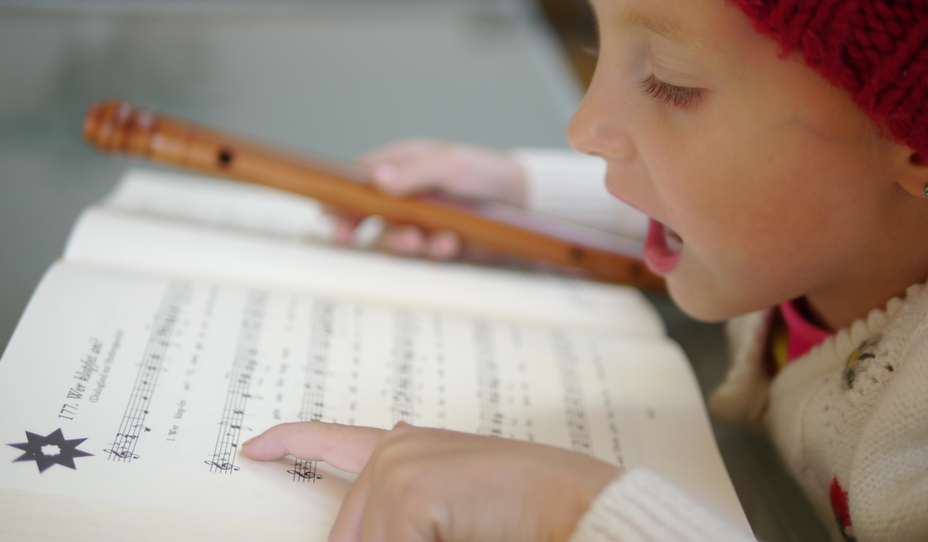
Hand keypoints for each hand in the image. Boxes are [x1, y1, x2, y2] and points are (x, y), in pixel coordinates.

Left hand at [242, 421, 619, 541]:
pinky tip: (460, 534)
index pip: (334, 440)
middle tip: (447, 533)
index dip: (291, 442)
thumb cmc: (526, 512)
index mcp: (410, 448)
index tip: (255, 447)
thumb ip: (400, 516)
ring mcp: (399, 462)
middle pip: (345, 535)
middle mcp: (398, 447)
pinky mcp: (406, 486)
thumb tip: (347, 537)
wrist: (579, 505)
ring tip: (465, 531)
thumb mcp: (448, 515)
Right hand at [334, 140, 526, 259]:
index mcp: (401, 167)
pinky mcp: (436, 245)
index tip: (330, 215)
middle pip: (365, 216)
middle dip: (357, 228)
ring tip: (423, 241)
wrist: (524, 201)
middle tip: (349, 237)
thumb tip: (375, 180)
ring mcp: (420, 223)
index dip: (340, 198)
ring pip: (391, 240)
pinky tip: (450, 244)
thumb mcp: (449, 164)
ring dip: (400, 243)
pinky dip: (433, 252)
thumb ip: (414, 172)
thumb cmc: (485, 173)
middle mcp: (405, 197)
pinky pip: (422, 255)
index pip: (359, 182)